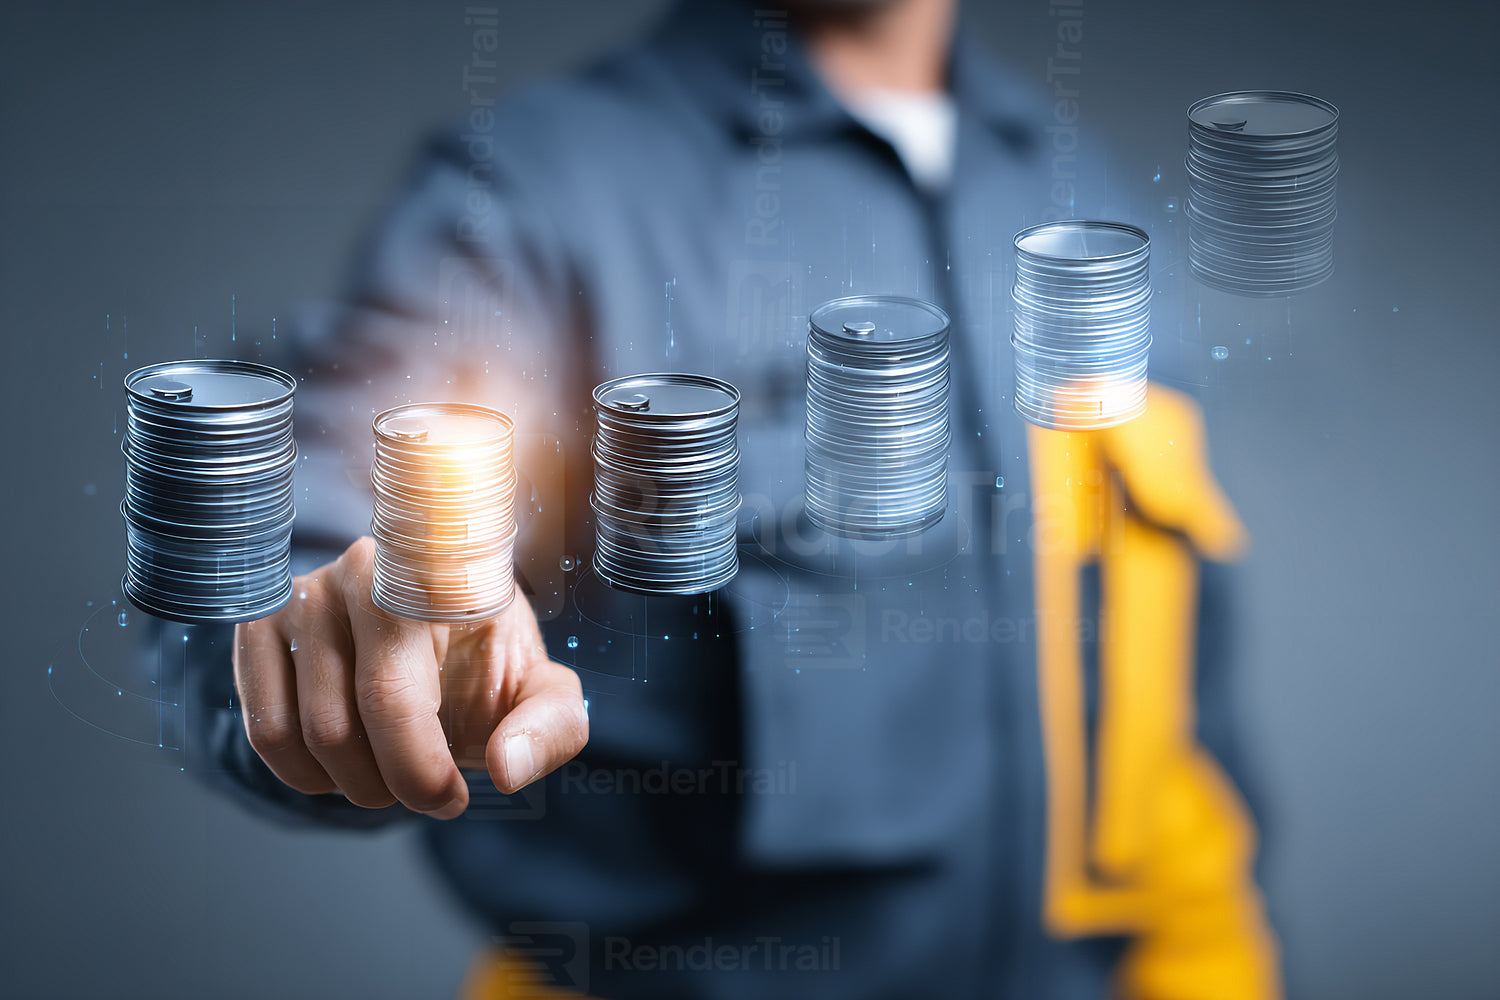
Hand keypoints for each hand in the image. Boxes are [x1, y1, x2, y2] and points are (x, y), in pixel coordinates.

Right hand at [232, 537, 587, 818]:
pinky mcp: (263, 625)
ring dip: (352, 784)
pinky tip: (345, 766)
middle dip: (391, 784)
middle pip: (342, 722)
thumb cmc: (485, 662)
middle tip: (428, 791)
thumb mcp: (538, 692)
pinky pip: (265, 729)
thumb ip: (550, 728)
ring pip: (304, 732)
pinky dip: (307, 774)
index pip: (395, 694)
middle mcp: (361, 570)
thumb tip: (506, 769)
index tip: (450, 796)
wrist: (436, 633)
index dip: (419, 766)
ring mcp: (304, 594)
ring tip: (392, 773)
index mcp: (435, 578)